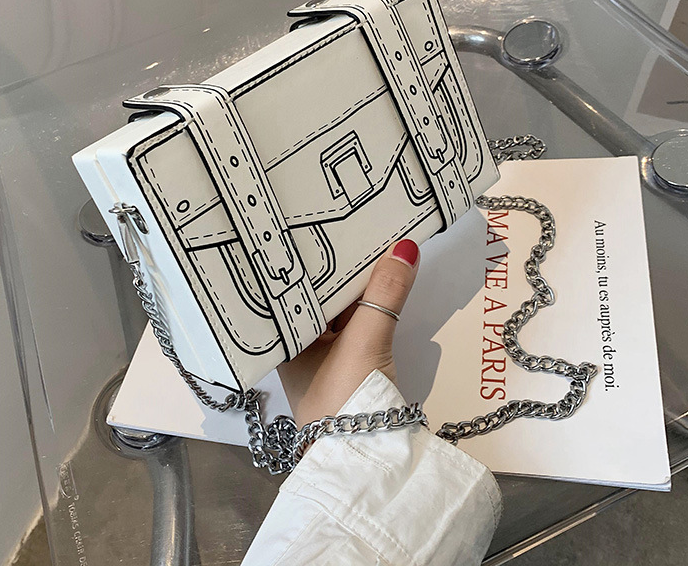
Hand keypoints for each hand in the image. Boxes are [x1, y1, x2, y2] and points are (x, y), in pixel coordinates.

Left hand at [278, 239, 419, 426]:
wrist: (368, 460)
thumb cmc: (346, 398)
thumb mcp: (365, 340)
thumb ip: (385, 294)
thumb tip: (404, 247)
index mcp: (283, 341)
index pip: (294, 290)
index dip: (311, 261)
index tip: (324, 229)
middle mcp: (299, 348)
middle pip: (319, 299)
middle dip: (340, 271)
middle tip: (354, 228)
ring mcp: (325, 361)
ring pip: (340, 313)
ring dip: (358, 290)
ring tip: (371, 246)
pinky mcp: (350, 370)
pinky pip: (357, 329)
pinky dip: (369, 309)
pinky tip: (381, 286)